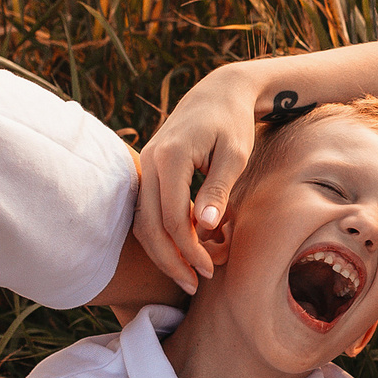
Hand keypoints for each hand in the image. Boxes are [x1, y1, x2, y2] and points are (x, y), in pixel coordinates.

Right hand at [136, 65, 259, 290]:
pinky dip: (160, 233)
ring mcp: (144, 165)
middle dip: (171, 260)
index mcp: (171, 158)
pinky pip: (146, 210)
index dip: (190, 250)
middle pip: (149, 226)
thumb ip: (217, 190)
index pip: (173, 218)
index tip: (210, 270)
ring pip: (142, 222)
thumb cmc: (232, 123)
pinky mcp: (147, 169)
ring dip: (162, 252)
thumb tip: (205, 228)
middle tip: (195, 285)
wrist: (218, 92)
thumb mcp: (235, 155)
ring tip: (188, 274)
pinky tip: (183, 249)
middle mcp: (149, 161)